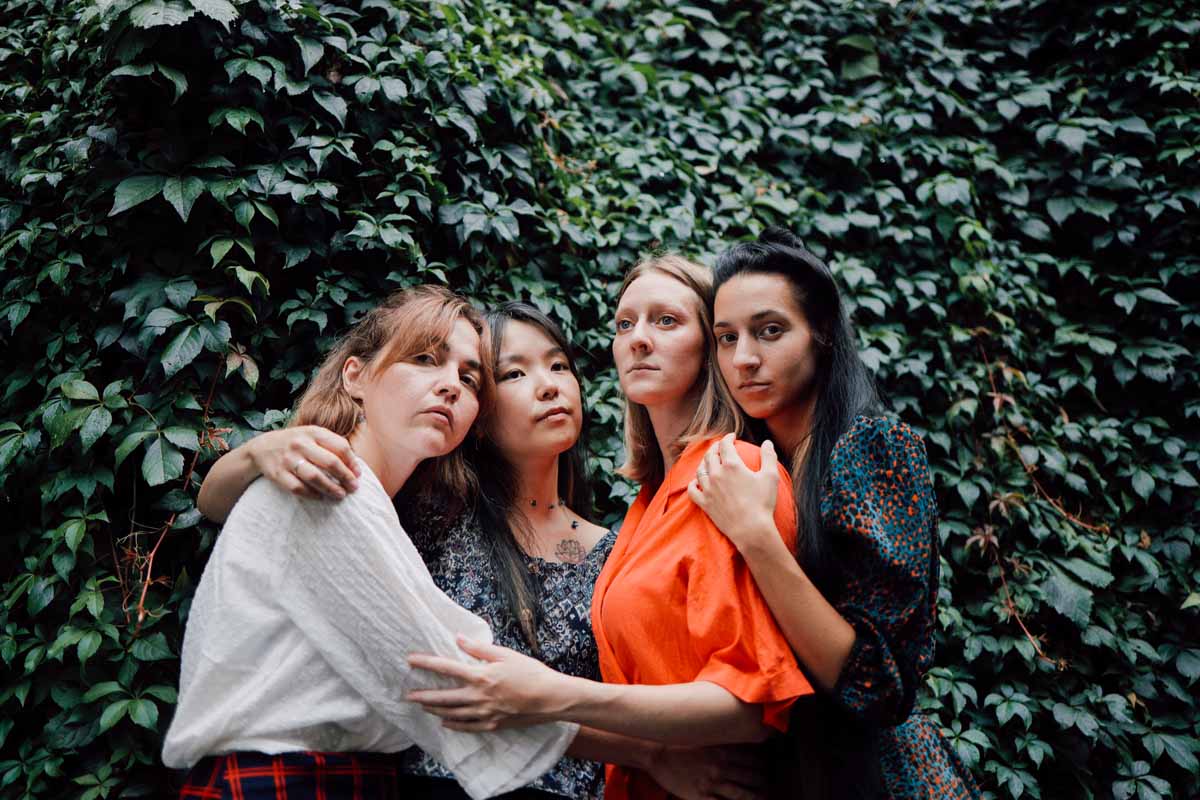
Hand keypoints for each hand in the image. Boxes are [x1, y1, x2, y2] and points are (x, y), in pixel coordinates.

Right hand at [250, 426, 358, 499]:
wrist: (263, 447)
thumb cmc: (296, 443)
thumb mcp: (313, 436)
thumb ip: (332, 446)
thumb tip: (355, 467)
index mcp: (313, 432)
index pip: (340, 446)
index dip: (352, 462)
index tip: (358, 474)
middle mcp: (300, 444)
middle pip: (330, 462)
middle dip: (345, 477)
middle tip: (353, 487)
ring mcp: (288, 459)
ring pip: (315, 477)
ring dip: (331, 488)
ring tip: (340, 495)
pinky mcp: (278, 473)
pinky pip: (298, 488)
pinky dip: (312, 494)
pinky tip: (321, 497)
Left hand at [407, 636, 567, 731]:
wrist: (551, 698)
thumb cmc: (531, 672)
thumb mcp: (506, 654)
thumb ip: (479, 649)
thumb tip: (458, 639)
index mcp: (481, 676)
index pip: (446, 667)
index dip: (426, 663)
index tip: (410, 660)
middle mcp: (479, 696)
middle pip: (444, 696)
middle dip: (424, 695)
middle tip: (408, 695)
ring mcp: (485, 713)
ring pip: (453, 713)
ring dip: (435, 709)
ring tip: (423, 707)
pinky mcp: (493, 725)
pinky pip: (468, 727)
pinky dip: (454, 725)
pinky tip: (445, 723)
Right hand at [646, 743, 767, 799]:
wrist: (657, 753)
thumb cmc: (680, 742)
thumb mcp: (704, 735)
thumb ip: (722, 738)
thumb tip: (740, 736)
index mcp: (722, 750)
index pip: (753, 757)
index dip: (763, 762)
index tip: (767, 765)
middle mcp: (720, 767)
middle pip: (751, 776)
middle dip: (762, 780)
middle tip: (767, 782)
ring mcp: (711, 783)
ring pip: (742, 793)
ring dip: (755, 797)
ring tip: (763, 798)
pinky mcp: (701, 796)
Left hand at [688, 434, 779, 552]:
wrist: (751, 529)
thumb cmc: (763, 503)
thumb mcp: (770, 477)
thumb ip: (769, 456)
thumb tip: (767, 442)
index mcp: (732, 465)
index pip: (725, 445)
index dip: (728, 438)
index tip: (732, 437)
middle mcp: (716, 474)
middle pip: (710, 455)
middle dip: (715, 448)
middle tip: (720, 447)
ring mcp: (708, 489)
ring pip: (700, 470)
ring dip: (704, 463)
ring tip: (709, 462)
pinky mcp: (704, 503)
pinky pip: (692, 490)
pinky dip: (693, 483)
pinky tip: (696, 482)